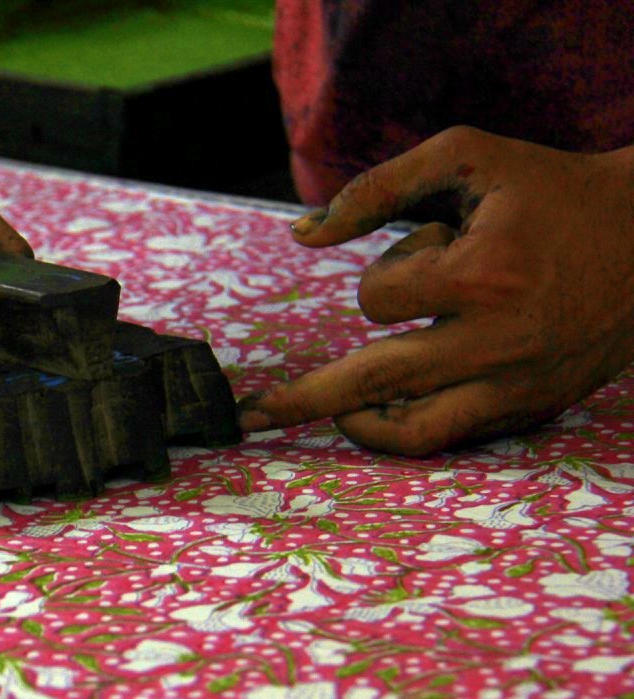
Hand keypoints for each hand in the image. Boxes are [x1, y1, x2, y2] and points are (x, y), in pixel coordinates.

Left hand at [238, 126, 633, 455]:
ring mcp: (516, 385)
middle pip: (372, 383)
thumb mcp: (465, 160)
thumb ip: (375, 189)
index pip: (379, 297)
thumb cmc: (549, 192)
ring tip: (324, 416)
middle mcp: (497, 341)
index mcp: (482, 275)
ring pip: (412, 431)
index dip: (388, 274)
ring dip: (356, 423)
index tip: (430, 254)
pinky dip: (405, 433)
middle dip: (300, 402)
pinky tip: (376, 418)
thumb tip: (302, 236)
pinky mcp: (530, 409)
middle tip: (248, 418)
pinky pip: (451, 439)